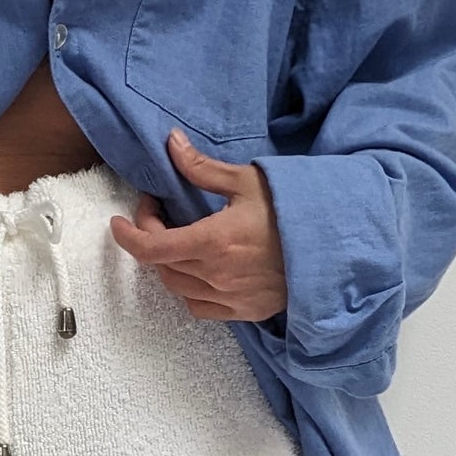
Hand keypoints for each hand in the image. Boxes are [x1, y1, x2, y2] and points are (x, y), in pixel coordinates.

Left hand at [108, 128, 287, 321]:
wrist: (336, 247)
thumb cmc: (294, 210)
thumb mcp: (248, 180)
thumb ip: (202, 168)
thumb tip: (171, 144)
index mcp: (213, 241)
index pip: (151, 248)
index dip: (127, 235)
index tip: (119, 221)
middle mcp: (216, 275)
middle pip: (160, 264)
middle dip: (150, 237)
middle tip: (159, 213)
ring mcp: (230, 297)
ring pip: (176, 287)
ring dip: (167, 263)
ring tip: (177, 238)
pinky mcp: (244, 311)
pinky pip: (199, 306)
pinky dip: (188, 289)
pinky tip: (197, 270)